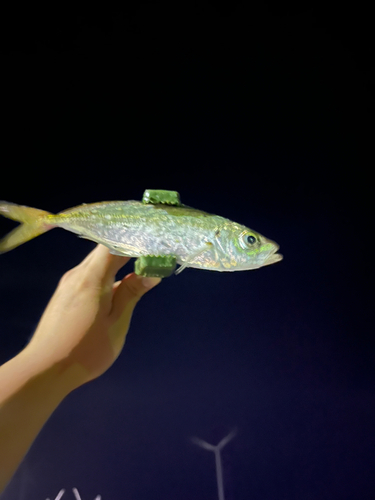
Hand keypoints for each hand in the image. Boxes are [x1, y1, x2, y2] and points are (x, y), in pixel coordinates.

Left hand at [25, 244, 160, 388]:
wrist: (44, 370)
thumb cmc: (86, 349)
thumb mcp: (117, 322)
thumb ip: (132, 293)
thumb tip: (152, 273)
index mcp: (92, 277)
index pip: (113, 244)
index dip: (134, 240)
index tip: (154, 245)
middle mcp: (77, 274)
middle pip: (104, 251)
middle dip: (128, 251)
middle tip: (152, 258)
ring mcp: (68, 285)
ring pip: (96, 265)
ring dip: (117, 265)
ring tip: (139, 273)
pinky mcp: (64, 296)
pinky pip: (88, 276)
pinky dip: (105, 276)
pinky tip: (115, 290)